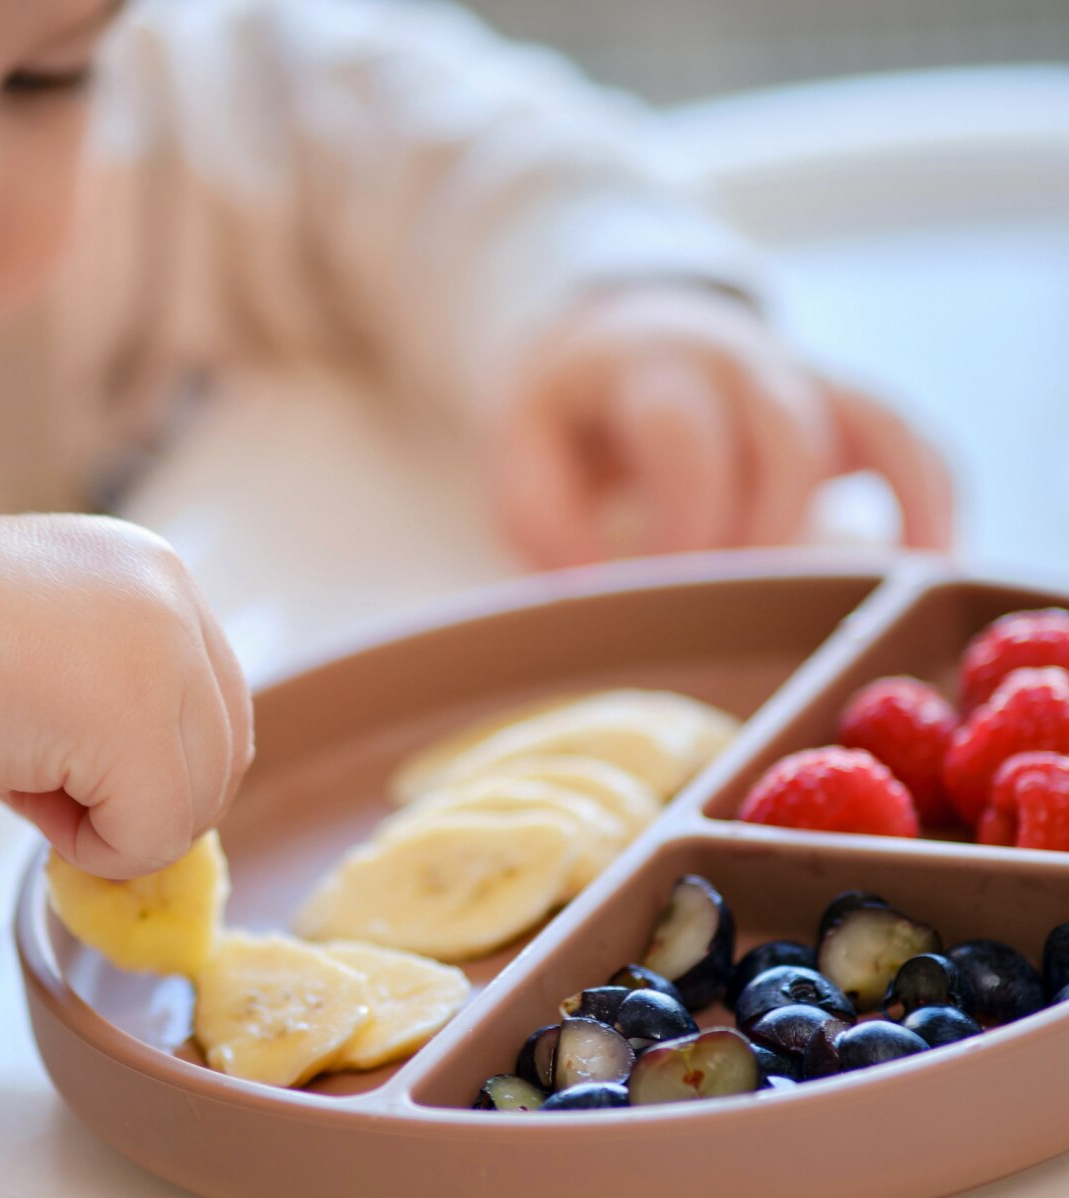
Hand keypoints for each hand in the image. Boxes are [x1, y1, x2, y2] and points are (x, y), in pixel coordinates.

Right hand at [0, 507, 253, 878]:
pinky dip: (100, 851)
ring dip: (120, 829)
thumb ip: (113, 703)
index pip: (216, 705)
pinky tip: (34, 806)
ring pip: (194, 802)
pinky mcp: (134, 719)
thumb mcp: (47, 654)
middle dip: (150, 804)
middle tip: (68, 809)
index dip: (164, 767)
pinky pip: (153, 833)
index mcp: (156, 576)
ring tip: (37, 795)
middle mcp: (176, 603)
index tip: (96, 786)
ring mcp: (164, 656)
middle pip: (221, 755)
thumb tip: (149, 803)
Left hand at [489, 284, 954, 567]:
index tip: (667, 594)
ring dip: (862, 522)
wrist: (612, 327)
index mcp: (649, 365)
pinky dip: (930, 496)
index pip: (686, 436)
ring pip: (865, 429)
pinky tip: (931, 567)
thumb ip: (544, 512)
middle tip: (742, 614)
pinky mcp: (840, 403)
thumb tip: (599, 586)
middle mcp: (738, 357)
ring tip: (868, 606)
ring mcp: (800, 374)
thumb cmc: (568, 413)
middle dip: (768, 536)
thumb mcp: (522, 448)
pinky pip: (905, 436)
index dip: (685, 520)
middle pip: (785, 438)